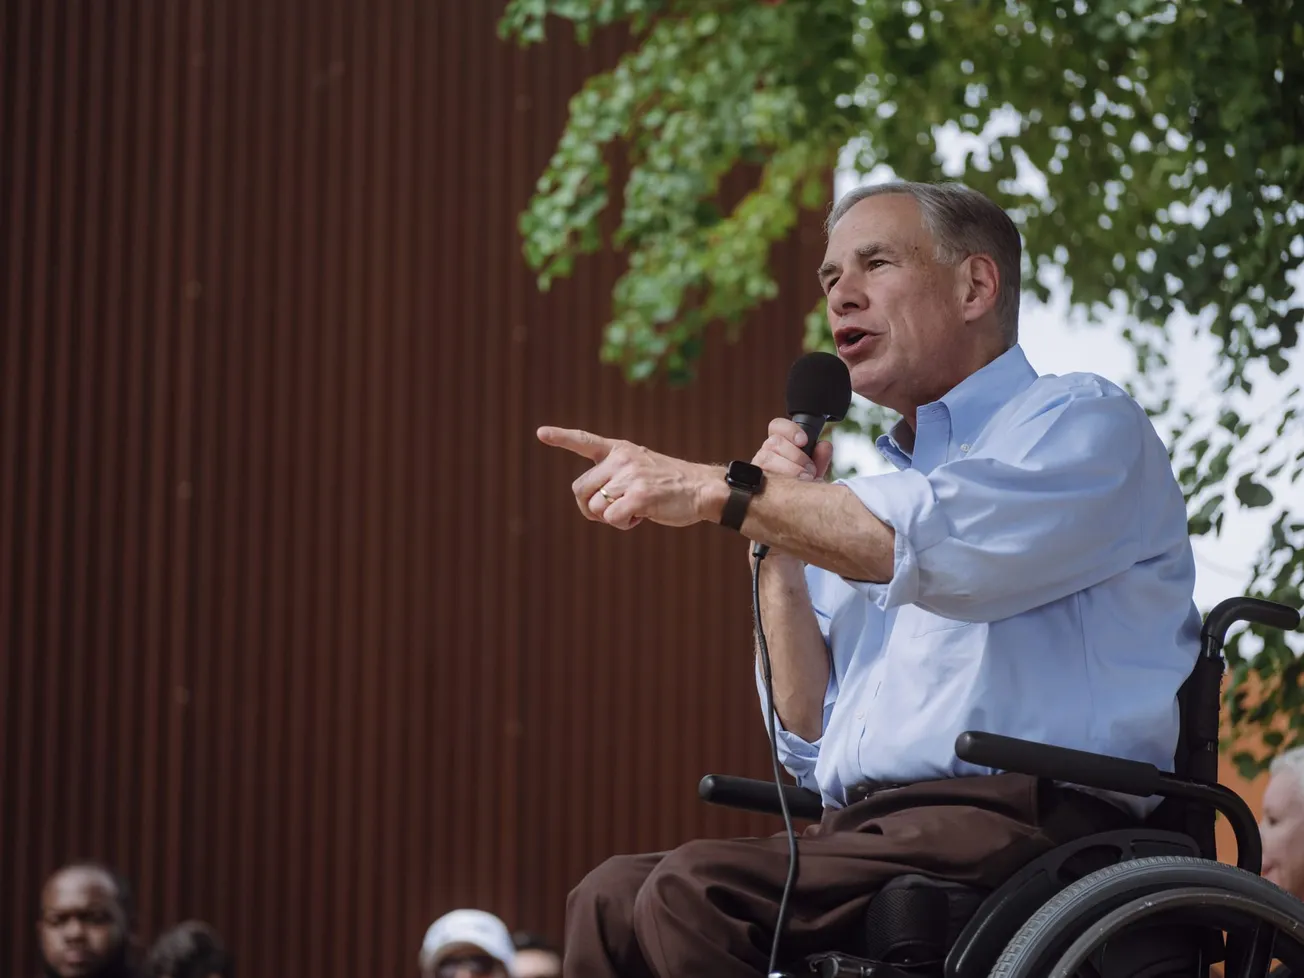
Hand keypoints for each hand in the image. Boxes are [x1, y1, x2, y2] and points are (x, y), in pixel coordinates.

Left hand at [537, 426, 721, 530]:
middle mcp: (622, 459)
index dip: (562, 437)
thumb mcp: (640, 468)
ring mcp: (630, 477)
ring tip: (636, 509)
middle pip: (580, 490)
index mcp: (620, 450)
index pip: (585, 441)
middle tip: (614, 511)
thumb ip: (614, 476)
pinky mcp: (639, 496)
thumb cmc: (669, 485)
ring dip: (612, 518)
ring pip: (596, 508)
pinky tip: (642, 516)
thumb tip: (591, 503)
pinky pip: (612, 519)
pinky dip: (624, 524)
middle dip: (591, 507)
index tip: (541, 432)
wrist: (701, 489)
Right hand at [752, 419, 833, 482]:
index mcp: (779, 445)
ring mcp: (757, 468)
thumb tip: (824, 445)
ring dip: (790, 468)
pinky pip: (761, 477)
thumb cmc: (801, 489)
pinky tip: (789, 486)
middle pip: (774, 442)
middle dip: (796, 456)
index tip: (804, 441)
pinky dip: (778, 480)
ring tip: (804, 480)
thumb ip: (820, 458)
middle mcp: (765, 453)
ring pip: (767, 457)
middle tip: (810, 470)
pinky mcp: (753, 482)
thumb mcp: (814, 473)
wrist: (791, 512)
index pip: (777, 427)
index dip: (790, 430)